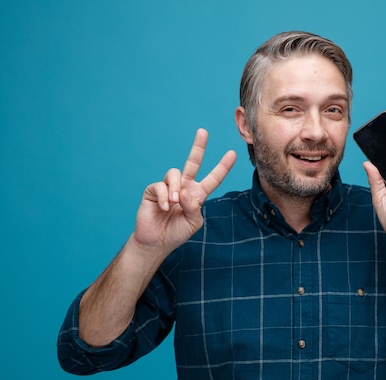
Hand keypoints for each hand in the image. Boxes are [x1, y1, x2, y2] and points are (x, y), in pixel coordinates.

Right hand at [133, 128, 236, 253]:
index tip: (232, 154)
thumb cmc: (177, 233)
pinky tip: (165, 207)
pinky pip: (160, 185)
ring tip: (174, 202)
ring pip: (174, 173)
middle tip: (203, 132)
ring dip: (175, 188)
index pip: (213, 178)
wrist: (156, 242)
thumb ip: (194, 207)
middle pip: (193, 162)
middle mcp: (184, 187)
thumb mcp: (193, 222)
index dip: (222, 167)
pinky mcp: (153, 191)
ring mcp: (168, 187)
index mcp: (197, 194)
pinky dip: (164, 197)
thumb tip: (185, 192)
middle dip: (198, 147)